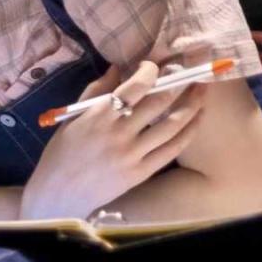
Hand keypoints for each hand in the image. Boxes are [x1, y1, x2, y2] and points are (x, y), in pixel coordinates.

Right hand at [20, 61, 205, 219]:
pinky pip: (172, 149)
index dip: (151, 71)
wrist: (58, 194)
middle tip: (190, 72)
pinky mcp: (141, 172)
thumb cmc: (61, 154)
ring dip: (192, 103)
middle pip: (160, 101)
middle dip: (179, 82)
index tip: (154, 66)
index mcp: (99, 115)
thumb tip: (117, 68)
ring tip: (203, 90)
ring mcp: (132, 154)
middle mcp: (119, 133)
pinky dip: (189, 131)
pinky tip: (198, 118)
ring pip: (173, 124)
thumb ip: (95, 92)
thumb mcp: (71, 119)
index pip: (136, 85)